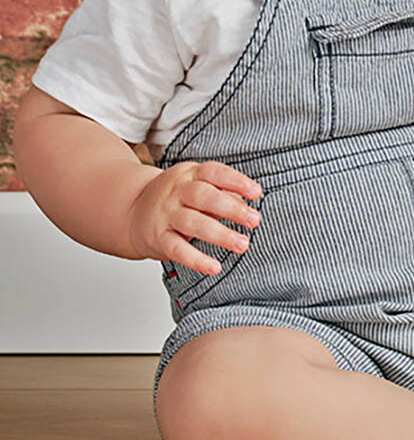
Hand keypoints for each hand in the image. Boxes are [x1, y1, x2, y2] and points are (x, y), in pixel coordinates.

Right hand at [126, 161, 262, 275]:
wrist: (131, 211)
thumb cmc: (177, 199)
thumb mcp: (198, 187)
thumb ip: (222, 194)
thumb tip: (246, 206)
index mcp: (190, 174)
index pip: (215, 172)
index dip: (237, 181)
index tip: (257, 193)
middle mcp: (176, 192)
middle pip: (205, 197)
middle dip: (232, 209)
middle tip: (255, 220)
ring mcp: (165, 214)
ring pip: (193, 223)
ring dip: (220, 235)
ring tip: (243, 245)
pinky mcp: (157, 237)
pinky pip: (177, 249)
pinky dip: (196, 259)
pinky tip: (214, 267)